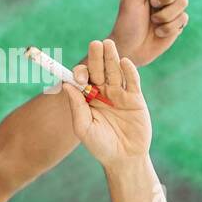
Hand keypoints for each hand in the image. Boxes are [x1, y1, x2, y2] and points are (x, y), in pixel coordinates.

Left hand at [66, 39, 149, 167]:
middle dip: (96, 58)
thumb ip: (77, 106)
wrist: (124, 157)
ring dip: (111, 58)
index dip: (79, 73)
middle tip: (94, 44)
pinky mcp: (135, 98)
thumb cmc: (99, 145)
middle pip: (98, 71)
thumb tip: (66, 85)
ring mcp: (119, 94)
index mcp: (86, 99)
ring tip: (107, 44)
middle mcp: (102, 93)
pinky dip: (129, 71)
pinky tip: (124, 62)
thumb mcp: (84, 127)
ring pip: (114, 72)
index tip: (77, 73)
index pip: (81, 80)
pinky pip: (132, 81)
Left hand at [108, 0, 188, 66]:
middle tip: (153, 4)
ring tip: (152, 22)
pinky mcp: (178, 22)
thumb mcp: (130, 2)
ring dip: (165, 14)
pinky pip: (182, 18)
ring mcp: (172, 7)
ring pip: (183, 1)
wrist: (129, 49)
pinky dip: (168, 27)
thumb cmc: (126, 24)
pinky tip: (157, 32)